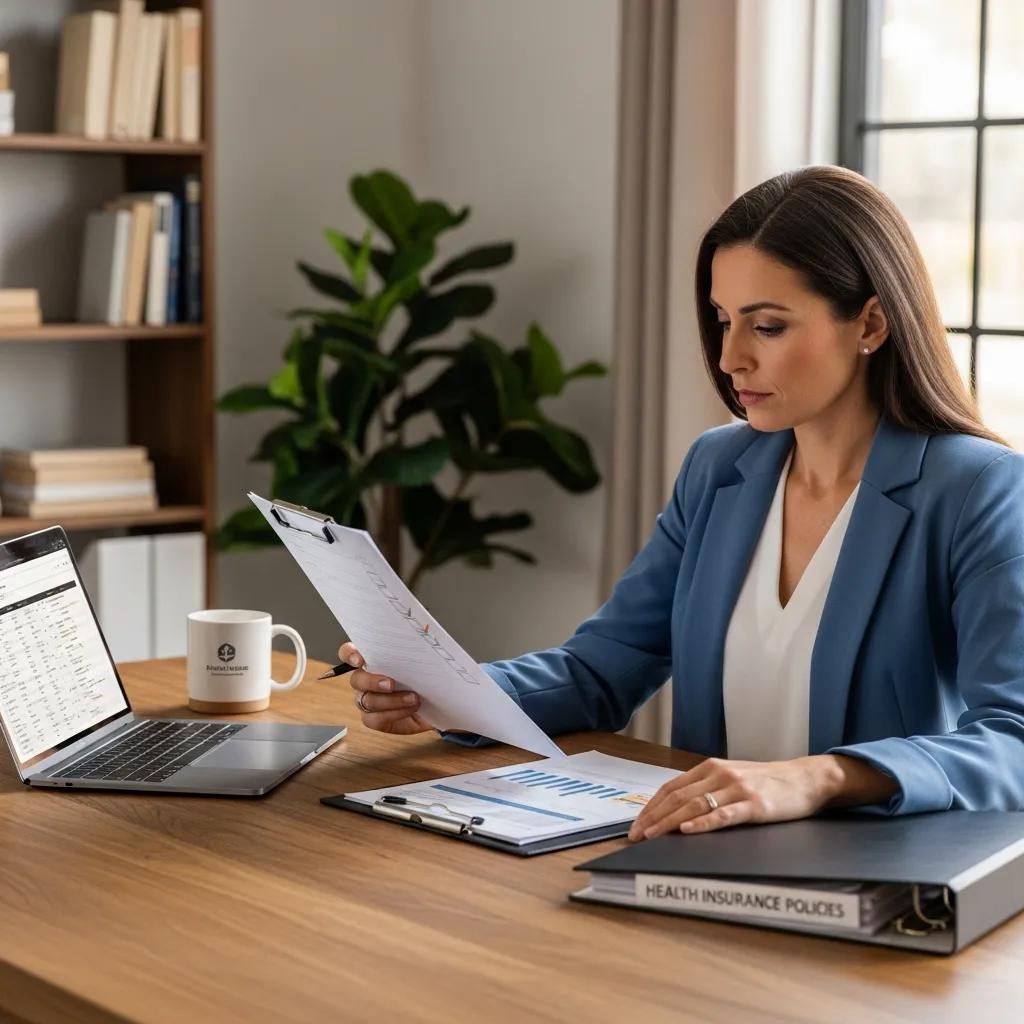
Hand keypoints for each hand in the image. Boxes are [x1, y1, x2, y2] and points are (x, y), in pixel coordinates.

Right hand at [337, 642, 431, 735]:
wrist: (436, 702)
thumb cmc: (425, 677)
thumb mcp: (421, 662)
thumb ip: (410, 653)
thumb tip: (416, 644)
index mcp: (371, 660)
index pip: (348, 653)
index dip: (349, 655)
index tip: (359, 660)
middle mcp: (365, 680)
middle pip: (356, 679)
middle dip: (372, 681)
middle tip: (391, 684)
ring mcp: (367, 701)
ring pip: (367, 701)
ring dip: (391, 700)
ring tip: (414, 698)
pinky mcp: (374, 719)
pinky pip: (375, 719)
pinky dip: (395, 713)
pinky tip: (411, 708)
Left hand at [627, 754, 897, 840]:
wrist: (805, 779)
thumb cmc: (767, 782)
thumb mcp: (732, 778)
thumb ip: (707, 787)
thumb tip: (676, 808)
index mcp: (711, 768)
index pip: (672, 788)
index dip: (651, 806)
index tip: (636, 824)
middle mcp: (720, 775)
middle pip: (678, 797)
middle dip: (654, 817)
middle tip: (636, 835)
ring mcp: (737, 789)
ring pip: (695, 806)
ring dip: (670, 822)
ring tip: (652, 836)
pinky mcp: (754, 805)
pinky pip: (724, 815)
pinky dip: (704, 823)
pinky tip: (688, 831)